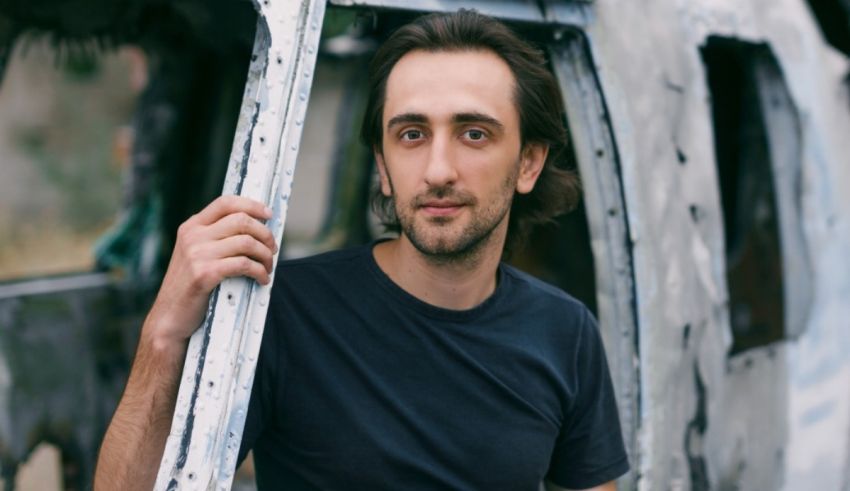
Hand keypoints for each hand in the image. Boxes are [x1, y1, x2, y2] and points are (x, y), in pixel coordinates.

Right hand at [145, 195, 276, 346]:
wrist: (169, 317)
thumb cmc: (189, 287)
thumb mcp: (195, 254)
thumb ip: (215, 238)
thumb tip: (254, 230)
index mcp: (192, 227)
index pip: (226, 203)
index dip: (252, 205)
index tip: (269, 215)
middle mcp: (193, 236)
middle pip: (241, 220)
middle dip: (265, 234)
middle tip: (273, 249)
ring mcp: (197, 254)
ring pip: (247, 242)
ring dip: (266, 256)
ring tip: (268, 267)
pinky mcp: (204, 274)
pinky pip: (244, 265)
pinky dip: (260, 272)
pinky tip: (262, 280)